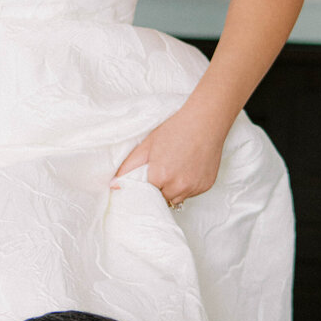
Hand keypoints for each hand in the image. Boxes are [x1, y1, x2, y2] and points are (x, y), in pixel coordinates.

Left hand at [113, 103, 227, 206]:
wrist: (205, 121)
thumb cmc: (175, 130)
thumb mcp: (146, 146)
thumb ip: (128, 168)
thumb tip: (114, 186)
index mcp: (160, 176)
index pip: (144, 195)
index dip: (143, 188)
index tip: (143, 181)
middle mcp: (179, 186)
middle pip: (161, 199)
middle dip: (157, 189)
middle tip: (160, 172)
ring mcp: (194, 188)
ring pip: (177, 198)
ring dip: (172, 190)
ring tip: (174, 169)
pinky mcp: (206, 186)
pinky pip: (191, 193)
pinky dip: (187, 186)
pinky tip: (187, 168)